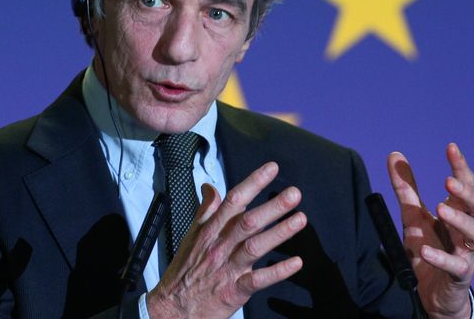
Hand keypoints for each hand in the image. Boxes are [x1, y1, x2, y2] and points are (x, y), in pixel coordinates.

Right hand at [146, 162, 306, 318]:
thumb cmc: (184, 270)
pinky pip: (258, 280)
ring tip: (300, 219)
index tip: (272, 169)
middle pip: (247, 221)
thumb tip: (210, 187)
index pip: (233, 201)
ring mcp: (227, 268)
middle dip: (272, 206)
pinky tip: (295, 262)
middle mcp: (219, 246)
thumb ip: (205, 211)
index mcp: (209, 230)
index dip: (253, 183)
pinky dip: (277, 271)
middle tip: (294, 194)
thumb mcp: (191, 235)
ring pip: (255, 247)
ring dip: (279, 232)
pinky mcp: (234, 291)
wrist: (173, 307)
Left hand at [387, 144, 473, 318]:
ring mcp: (466, 253)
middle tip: (448, 181)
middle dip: (468, 193)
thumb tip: (394, 154)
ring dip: (460, 219)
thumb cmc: (428, 246)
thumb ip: (405, 187)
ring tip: (441, 207)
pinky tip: (426, 250)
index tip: (451, 147)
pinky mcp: (459, 276)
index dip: (461, 167)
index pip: (466, 186)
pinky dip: (441, 257)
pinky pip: (456, 266)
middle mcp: (467, 230)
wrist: (429, 290)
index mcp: (458, 212)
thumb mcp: (413, 215)